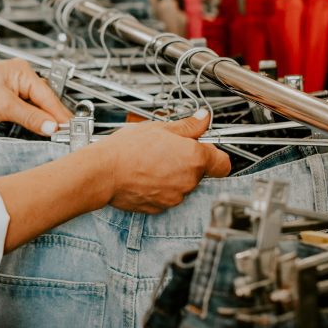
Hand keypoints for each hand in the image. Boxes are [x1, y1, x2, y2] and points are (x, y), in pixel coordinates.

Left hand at [0, 60, 72, 135]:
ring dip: (41, 120)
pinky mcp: (3, 99)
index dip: (59, 115)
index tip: (70, 130)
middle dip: (52, 118)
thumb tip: (51, 127)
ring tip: (54, 134)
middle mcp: (19, 77)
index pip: (48, 96)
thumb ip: (30, 117)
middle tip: (66, 135)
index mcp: (22, 71)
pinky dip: (30, 120)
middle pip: (44, 101)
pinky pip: (23, 111)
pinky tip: (35, 128)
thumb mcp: (4, 106)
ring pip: (34, 107)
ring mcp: (11, 89)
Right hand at [92, 109, 230, 213]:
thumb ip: (187, 126)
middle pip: (200, 172)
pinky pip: (167, 196)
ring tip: (151, 163)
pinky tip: (144, 176)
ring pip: (183, 185)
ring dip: (172, 175)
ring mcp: (175, 197)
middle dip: (187, 162)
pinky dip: (159, 188)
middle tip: (166, 151)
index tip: (203, 148)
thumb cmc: (127, 149)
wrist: (103, 172)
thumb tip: (203, 119)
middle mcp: (189, 180)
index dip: (214, 154)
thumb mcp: (159, 128)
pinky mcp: (160, 208)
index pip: (223, 163)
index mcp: (194, 158)